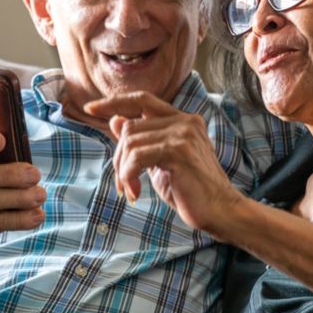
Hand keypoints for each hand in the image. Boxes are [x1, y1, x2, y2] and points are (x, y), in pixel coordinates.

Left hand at [85, 92, 240, 235]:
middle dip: (118, 157)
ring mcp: (183, 133)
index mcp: (182, 120)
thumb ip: (141, 141)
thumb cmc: (191, 192)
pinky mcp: (178, 150)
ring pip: (130, 141)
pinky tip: (136, 192)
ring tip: (131, 190)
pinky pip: (136, 156)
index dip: (114, 102)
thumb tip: (115, 120)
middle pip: (130, 126)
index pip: (141, 100)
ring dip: (122, 171)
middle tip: (123, 184)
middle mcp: (184, 120)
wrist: (221, 212)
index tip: (91, 109)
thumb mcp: (159, 163)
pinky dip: (128, 176)